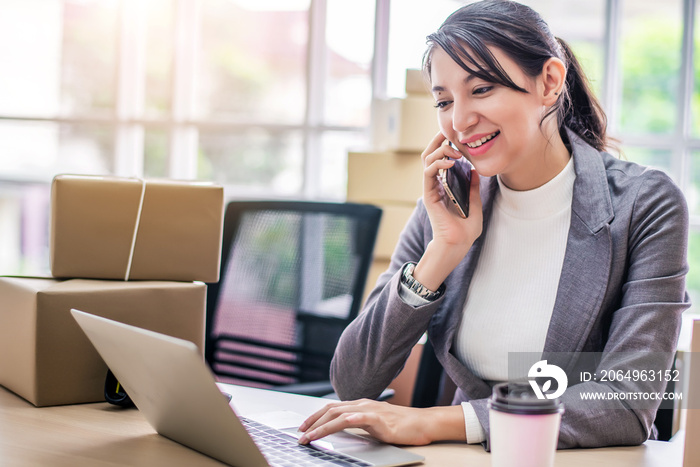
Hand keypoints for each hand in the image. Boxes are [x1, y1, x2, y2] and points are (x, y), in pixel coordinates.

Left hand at [298, 399, 465, 445]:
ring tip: (311, 436)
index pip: (332, 408)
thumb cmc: (401, 425)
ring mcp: (372, 410)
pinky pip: (363, 418)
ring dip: (323, 426)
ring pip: (341, 415)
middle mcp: (363, 404)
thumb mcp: (374, 424)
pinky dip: (351, 419)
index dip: (315, 416)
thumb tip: (343, 427)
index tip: (303, 427)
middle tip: (300, 434)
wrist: (423, 423)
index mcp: (360, 405)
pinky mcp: (382, 419)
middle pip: (331, 410)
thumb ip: (358, 423)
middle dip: (312, 422)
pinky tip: (343, 422)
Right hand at [421, 131, 482, 249]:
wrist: (457, 244)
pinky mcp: (429, 194)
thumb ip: (474, 188)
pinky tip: (449, 162)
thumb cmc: (465, 230)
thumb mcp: (475, 205)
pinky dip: (437, 164)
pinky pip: (428, 173)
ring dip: (440, 151)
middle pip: (430, 156)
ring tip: (454, 151)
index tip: (456, 137)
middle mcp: (436, 185)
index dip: (446, 146)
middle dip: (438, 142)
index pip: (441, 160)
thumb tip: (475, 171)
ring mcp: (431, 189)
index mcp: (445, 186)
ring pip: (427, 161)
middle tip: (449, 134)